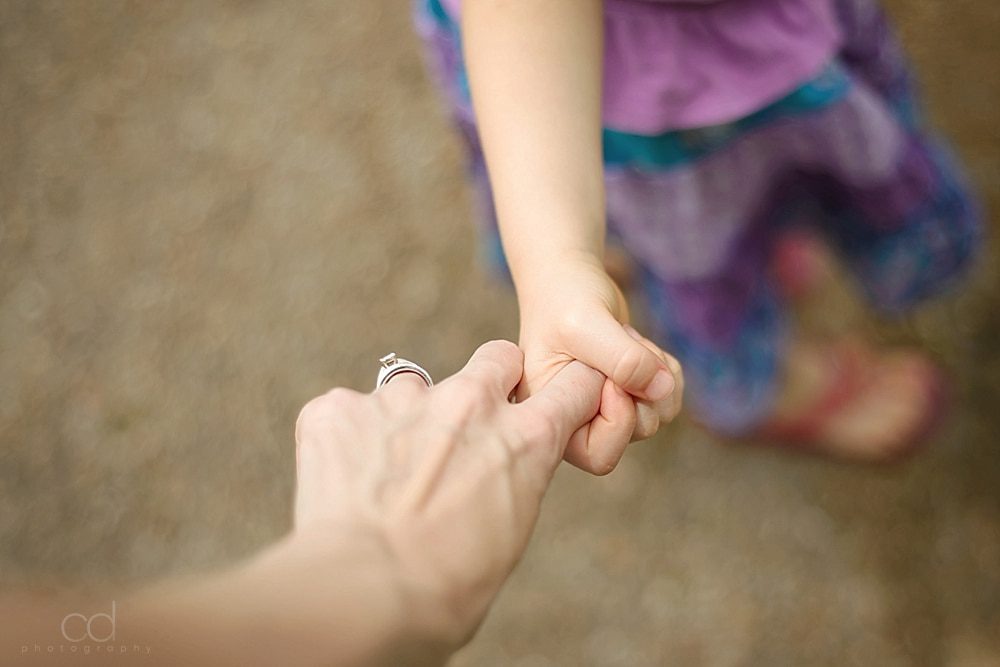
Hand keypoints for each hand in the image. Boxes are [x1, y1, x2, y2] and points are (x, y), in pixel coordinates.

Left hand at [293, 341, 605, 651]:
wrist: (360, 594)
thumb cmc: (440, 591)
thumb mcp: (507, 538)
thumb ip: (508, 484)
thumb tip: (491, 479)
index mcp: (524, 440)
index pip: (573, 385)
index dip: (566, 392)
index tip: (555, 405)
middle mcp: (469, 403)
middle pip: (498, 357)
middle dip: (491, 381)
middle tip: (468, 428)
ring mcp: (401, 398)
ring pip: (413, 387)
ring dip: (408, 421)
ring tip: (386, 479)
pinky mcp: (340, 406)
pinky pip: (349, 411)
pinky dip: (348, 440)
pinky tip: (343, 485)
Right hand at [516, 253, 683, 474]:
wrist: (569, 277)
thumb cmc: (564, 300)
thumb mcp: (586, 326)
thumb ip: (624, 361)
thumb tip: (663, 391)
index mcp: (553, 416)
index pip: (599, 454)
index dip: (618, 416)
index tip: (609, 373)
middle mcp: (578, 419)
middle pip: (638, 431)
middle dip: (641, 385)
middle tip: (619, 343)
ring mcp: (606, 408)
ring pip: (658, 415)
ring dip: (655, 372)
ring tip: (624, 339)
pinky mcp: (629, 393)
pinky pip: (668, 397)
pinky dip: (666, 368)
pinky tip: (637, 343)